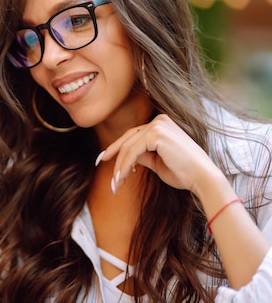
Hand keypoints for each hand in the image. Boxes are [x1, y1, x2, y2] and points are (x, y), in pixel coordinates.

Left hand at [97, 114, 222, 195]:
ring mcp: (158, 125)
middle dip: (113, 153)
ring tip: (115, 182)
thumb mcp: (158, 163)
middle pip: (128, 138)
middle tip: (100, 164)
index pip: (134, 135)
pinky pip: (133, 151)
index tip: (104, 158)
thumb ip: (142, 156)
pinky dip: (125, 165)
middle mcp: (160, 120)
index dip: (117, 147)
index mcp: (162, 124)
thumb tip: (127, 158)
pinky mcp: (157, 134)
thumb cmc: (184, 173)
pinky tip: (122, 177)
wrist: (203, 179)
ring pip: (128, 146)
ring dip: (120, 165)